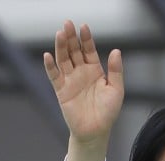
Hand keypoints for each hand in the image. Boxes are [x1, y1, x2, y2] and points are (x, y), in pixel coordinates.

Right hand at [43, 21, 122, 160]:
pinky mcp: (61, 91)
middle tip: (67, 24)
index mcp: (95, 70)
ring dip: (60, 47)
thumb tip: (116, 51)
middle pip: (74, 51)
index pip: (88, 50)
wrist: (96, 131)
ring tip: (59, 34)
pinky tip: (48, 56)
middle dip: (70, 38)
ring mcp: (70, 81)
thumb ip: (115, 70)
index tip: (84, 27)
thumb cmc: (107, 112)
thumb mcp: (116, 90)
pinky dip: (50, 67)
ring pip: (63, 60)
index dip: (86, 38)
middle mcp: (81, 73)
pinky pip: (54, 76)